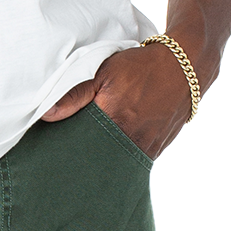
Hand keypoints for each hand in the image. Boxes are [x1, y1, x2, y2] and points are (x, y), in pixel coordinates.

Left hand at [41, 43, 196, 158]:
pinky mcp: (155, 150)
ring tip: (85, 158)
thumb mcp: (104, 72)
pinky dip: (118, 157)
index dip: (66, 151)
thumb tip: (46, 114)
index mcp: (114, 121)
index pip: (80, 147)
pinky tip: (107, 153)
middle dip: (82, 161)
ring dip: (101, 160)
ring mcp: (146, 148)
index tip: (52, 154)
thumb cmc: (141, 67)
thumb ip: (74, 94)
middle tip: (65, 161)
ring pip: (115, 163)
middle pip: (97, 160)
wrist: (184, 67)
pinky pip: (131, 161)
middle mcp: (131, 140)